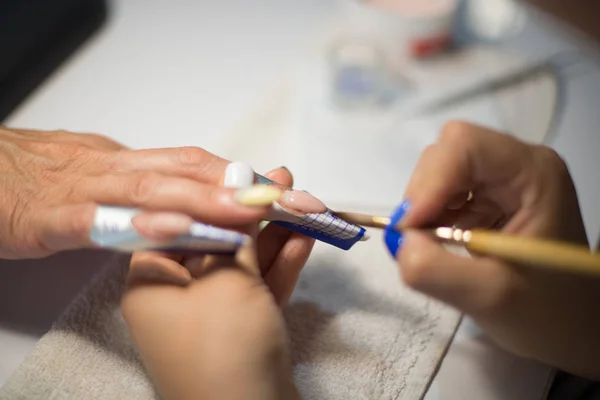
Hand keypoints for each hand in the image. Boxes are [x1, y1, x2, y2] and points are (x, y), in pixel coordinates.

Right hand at [0, 127, 270, 258]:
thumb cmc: (39, 177)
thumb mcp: (101, 175)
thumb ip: (145, 181)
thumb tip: (193, 186)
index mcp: (130, 162)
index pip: (198, 165)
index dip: (245, 177)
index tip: (287, 191)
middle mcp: (117, 169)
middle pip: (189, 173)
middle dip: (244, 189)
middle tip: (292, 203)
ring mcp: (85, 191)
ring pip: (152, 190)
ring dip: (206, 199)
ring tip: (250, 211)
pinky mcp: (51, 218)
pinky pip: (98, 220)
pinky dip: (138, 223)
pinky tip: (172, 230)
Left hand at [121, 167, 313, 399]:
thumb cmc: (223, 347)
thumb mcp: (226, 279)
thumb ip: (235, 229)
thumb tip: (238, 182)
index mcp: (152, 283)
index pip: (177, 224)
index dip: (211, 196)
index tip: (242, 176)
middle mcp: (177, 297)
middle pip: (216, 240)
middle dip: (252, 212)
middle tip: (282, 182)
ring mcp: (212, 316)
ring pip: (244, 264)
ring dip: (274, 236)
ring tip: (301, 203)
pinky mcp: (242, 330)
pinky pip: (259, 289)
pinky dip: (280, 266)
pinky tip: (304, 240)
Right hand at [389, 122, 599, 378]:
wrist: (572, 325)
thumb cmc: (546, 312)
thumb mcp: (489, 298)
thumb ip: (436, 271)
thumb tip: (397, 241)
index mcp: (533, 174)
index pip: (465, 146)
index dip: (430, 181)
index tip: (410, 227)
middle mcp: (518, 164)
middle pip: (448, 152)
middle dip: (424, 195)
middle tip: (418, 239)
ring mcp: (504, 178)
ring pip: (440, 170)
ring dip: (425, 206)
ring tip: (434, 244)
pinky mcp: (490, 195)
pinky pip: (444, 190)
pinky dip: (430, 215)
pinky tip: (441, 241)